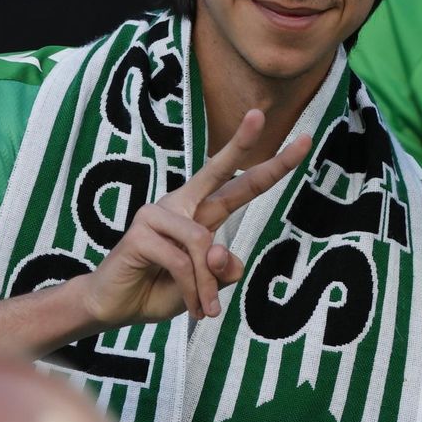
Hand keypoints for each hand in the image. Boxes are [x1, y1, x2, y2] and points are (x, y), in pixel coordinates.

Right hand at [79, 110, 310, 327]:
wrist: (117, 306)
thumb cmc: (163, 288)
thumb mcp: (207, 285)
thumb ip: (224, 270)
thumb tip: (223, 255)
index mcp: (202, 211)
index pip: (240, 183)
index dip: (272, 165)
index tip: (304, 142)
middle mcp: (182, 203)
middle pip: (217, 168)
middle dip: (241, 142)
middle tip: (260, 113)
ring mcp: (157, 212)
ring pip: (204, 242)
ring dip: (208, 284)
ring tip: (206, 309)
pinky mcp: (140, 232)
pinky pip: (183, 262)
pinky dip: (192, 290)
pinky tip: (191, 306)